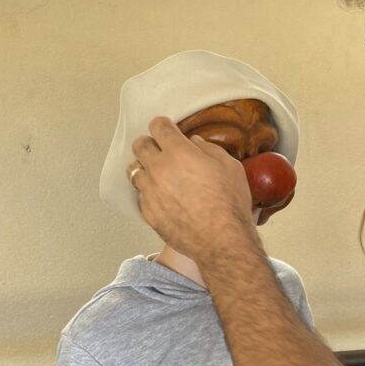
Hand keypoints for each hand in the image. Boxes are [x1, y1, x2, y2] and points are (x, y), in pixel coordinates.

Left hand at [130, 117, 255, 260]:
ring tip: (157, 173)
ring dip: (145, 168)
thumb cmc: (229, 205)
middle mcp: (159, 169)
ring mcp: (150, 192)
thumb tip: (195, 144)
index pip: (159, 127)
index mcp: (179, 153)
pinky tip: (162, 196)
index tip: (165, 127)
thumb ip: (209, 150)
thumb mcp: (230, 167)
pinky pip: (140, 195)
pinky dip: (149, 192)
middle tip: (158, 148)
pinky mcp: (148, 212)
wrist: (222, 241)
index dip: (163, 125)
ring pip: (134, 171)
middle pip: (139, 145)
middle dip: (149, 143)